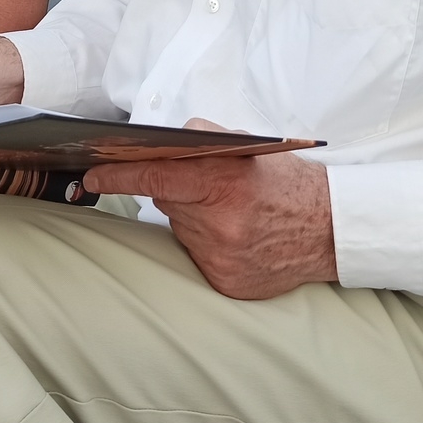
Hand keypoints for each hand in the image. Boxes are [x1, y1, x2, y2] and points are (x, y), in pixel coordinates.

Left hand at [85, 120, 335, 298]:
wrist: (331, 231)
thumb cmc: (289, 183)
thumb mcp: (250, 148)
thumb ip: (202, 139)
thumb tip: (158, 141)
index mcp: (226, 183)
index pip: (156, 176)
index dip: (119, 175)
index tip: (92, 175)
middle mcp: (221, 225)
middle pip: (167, 200)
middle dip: (177, 190)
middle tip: (209, 186)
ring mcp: (222, 259)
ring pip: (182, 228)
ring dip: (195, 217)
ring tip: (233, 213)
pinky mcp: (226, 283)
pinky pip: (197, 255)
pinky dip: (209, 243)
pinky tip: (238, 238)